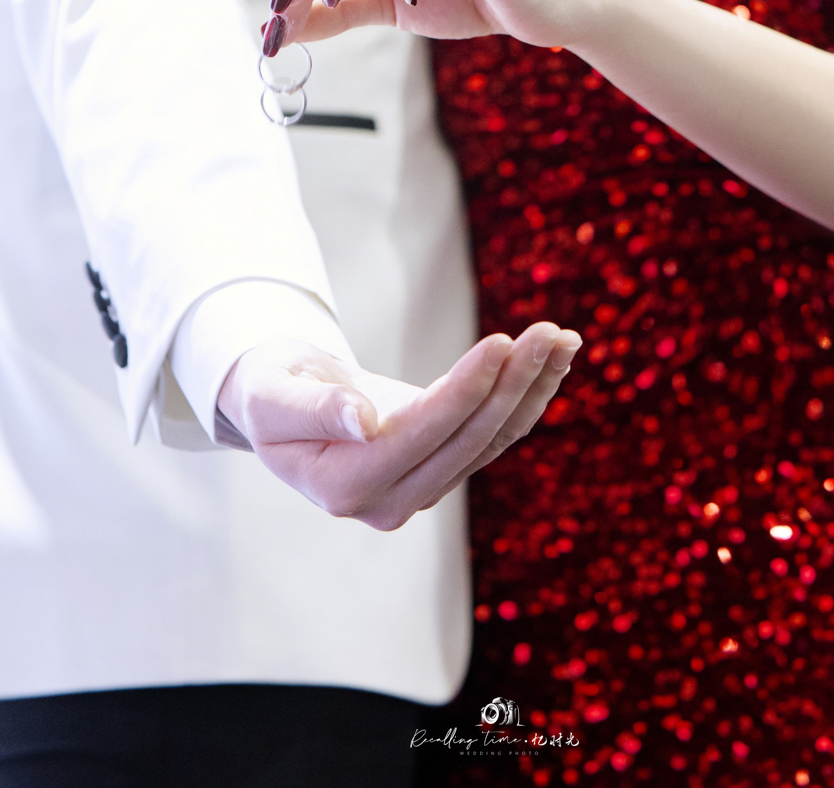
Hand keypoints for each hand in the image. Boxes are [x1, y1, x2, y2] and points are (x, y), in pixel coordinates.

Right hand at [218, 324, 581, 530]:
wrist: (283, 406)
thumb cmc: (270, 391)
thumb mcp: (272, 397)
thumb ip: (312, 409)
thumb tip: (363, 421)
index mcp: (345, 486)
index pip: (420, 436)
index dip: (463, 392)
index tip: (501, 344)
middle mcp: (390, 500)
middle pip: (467, 441)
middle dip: (512, 385)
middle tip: (548, 332)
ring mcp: (421, 489)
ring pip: (491, 440)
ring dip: (532, 388)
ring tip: (564, 339)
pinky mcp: (443, 467)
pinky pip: (494, 434)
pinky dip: (527, 395)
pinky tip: (556, 358)